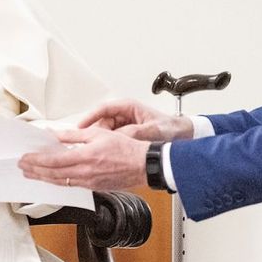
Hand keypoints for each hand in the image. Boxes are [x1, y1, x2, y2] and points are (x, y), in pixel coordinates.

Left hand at [18, 128, 149, 191]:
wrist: (143, 165)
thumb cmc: (126, 149)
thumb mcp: (97, 134)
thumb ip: (73, 135)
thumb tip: (55, 134)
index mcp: (85, 158)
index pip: (53, 161)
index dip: (36, 161)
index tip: (25, 158)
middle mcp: (84, 173)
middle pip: (52, 174)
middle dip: (34, 170)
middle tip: (22, 167)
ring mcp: (88, 183)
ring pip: (60, 182)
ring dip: (43, 178)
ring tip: (32, 174)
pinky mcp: (93, 188)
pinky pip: (70, 186)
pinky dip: (58, 182)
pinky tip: (52, 178)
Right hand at [79, 99, 193, 141]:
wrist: (181, 134)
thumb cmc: (169, 128)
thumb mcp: (152, 130)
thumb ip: (135, 132)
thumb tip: (120, 137)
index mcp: (128, 107)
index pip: (103, 109)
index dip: (89, 117)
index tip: (80, 127)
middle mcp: (124, 114)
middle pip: (100, 122)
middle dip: (93, 133)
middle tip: (87, 144)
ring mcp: (124, 124)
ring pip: (104, 132)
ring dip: (100, 141)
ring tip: (98, 152)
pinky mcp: (125, 134)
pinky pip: (111, 139)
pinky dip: (107, 146)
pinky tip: (107, 155)